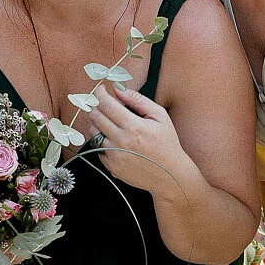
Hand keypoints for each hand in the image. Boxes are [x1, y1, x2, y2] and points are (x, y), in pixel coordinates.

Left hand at [85, 82, 190, 199]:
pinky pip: (97, 148)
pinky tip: (116, 141)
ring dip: (98, 124)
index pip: (106, 105)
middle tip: (103, 104)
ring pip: (94, 133)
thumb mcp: (160, 116)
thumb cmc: (167, 144)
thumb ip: (138, 100)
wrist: (170, 175)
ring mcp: (115, 156)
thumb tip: (118, 88)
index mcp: (134, 127)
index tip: (100, 90)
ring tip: (112, 124)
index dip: (100, 94)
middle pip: (95, 117)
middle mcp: (121, 142)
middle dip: (96, 107)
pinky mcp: (111, 167)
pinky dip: (103, 142)